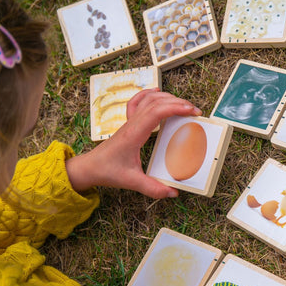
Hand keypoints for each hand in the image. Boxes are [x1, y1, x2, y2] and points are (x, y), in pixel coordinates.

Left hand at [66, 89, 201, 197]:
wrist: (90, 167)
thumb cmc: (108, 171)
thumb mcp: (131, 181)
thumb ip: (152, 188)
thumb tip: (173, 192)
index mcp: (134, 134)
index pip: (156, 112)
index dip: (175, 108)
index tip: (191, 111)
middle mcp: (132, 124)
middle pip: (156, 102)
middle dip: (178, 103)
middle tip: (195, 111)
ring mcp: (130, 122)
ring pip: (149, 99)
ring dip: (167, 98)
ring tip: (183, 104)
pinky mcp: (129, 123)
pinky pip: (138, 102)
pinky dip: (149, 94)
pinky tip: (157, 92)